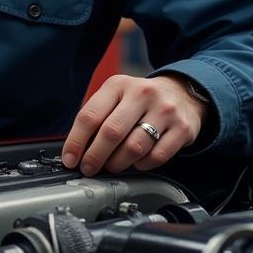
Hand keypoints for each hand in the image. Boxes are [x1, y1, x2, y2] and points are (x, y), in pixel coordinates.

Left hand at [61, 74, 207, 174]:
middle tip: (88, 168)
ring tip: (112, 166)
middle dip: (95, 156)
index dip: (76, 141)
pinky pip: (157, 156)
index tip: (70, 159)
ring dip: (118, 163)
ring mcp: (164, 110)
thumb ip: (98, 117)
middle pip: (111, 132)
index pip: (90, 115)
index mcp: (118, 85)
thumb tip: (76, 150)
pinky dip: (142, 165)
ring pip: (134, 147)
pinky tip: (137, 162)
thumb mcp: (116, 96)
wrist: (181, 94)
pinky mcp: (182, 128)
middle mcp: (142, 93)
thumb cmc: (140, 100)